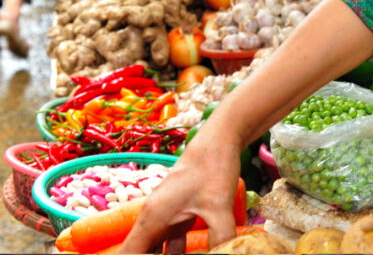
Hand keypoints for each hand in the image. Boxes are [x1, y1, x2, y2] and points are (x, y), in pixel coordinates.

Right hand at [120, 125, 241, 252]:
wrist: (220, 139)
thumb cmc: (212, 167)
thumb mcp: (218, 206)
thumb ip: (220, 238)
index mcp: (152, 218)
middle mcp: (154, 217)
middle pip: (142, 252)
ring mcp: (168, 213)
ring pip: (158, 248)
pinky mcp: (182, 210)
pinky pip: (174, 239)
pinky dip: (179, 251)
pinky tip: (197, 254)